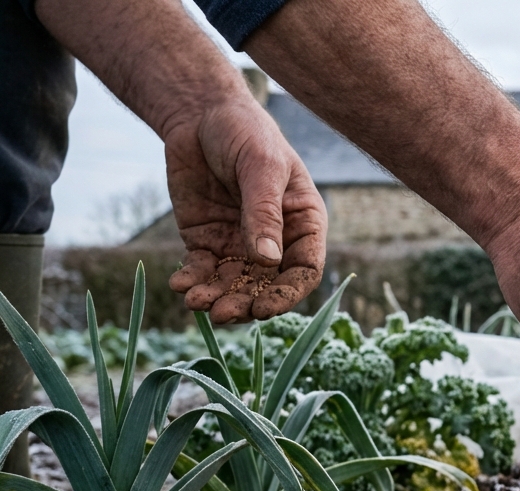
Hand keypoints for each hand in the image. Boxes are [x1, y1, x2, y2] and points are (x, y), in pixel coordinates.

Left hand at [164, 99, 325, 322]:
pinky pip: (202, 271)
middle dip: (245, 303)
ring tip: (196, 302)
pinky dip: (191, 282)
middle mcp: (275, 241)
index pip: (304, 271)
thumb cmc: (245, 132)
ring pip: (233, 285)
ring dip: (217, 298)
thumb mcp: (261, 168)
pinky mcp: (206, 241)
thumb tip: (267, 260)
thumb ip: (264, 213)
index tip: (264, 307)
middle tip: (222, 312)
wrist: (199, 114)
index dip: (286, 294)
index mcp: (302, 224)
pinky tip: (180, 286)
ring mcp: (240, 243)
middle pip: (266, 286)